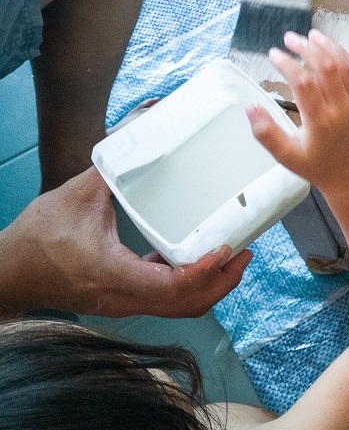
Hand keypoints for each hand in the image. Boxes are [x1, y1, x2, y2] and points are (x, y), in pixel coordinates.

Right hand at [0, 168, 251, 318]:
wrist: (8, 272)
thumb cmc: (38, 237)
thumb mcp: (78, 194)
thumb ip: (114, 161)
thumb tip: (146, 121)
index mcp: (114, 275)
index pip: (173, 286)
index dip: (206, 272)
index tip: (228, 248)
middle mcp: (124, 298)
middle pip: (187, 304)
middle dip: (222, 281)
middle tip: (244, 251)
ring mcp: (124, 304)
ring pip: (179, 308)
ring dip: (210, 286)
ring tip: (232, 256)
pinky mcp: (122, 299)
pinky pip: (165, 300)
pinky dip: (190, 284)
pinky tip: (199, 257)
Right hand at [246, 30, 348, 198]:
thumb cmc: (316, 166)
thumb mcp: (287, 156)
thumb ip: (266, 134)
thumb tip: (250, 108)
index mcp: (320, 122)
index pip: (303, 83)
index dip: (287, 65)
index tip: (273, 54)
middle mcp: (341, 109)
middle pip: (326, 67)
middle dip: (306, 48)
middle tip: (289, 38)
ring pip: (344, 65)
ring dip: (328, 46)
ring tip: (310, 35)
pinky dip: (343, 56)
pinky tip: (330, 48)